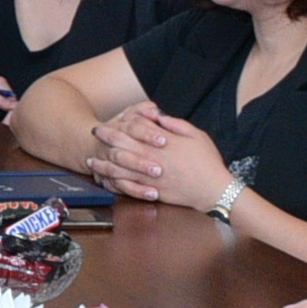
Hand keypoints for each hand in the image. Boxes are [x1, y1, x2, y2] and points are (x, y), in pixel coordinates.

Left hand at [85, 105, 232, 210]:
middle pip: (123, 145)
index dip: (123, 121)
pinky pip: (128, 187)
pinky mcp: (152, 191)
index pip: (138, 127)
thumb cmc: (208, 161)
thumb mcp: (196, 135)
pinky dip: (115, 183)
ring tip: (92, 160)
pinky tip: (106, 181)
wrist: (215, 190)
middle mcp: (154, 158)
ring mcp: (151, 177)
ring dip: (104, 163)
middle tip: (96, 132)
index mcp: (164, 142)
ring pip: (120, 169)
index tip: (112, 119)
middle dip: (107, 137)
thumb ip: (175, 124)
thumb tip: (159, 116)